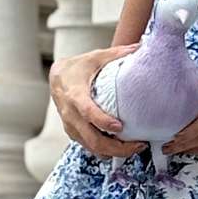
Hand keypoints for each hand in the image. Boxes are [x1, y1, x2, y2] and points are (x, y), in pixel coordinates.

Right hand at [48, 42, 148, 160]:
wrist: (57, 77)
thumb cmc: (79, 67)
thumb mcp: (95, 57)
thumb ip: (117, 53)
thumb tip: (140, 46)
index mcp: (75, 95)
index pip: (88, 112)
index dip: (103, 122)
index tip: (120, 127)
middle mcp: (70, 114)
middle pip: (92, 139)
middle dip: (116, 147)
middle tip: (138, 146)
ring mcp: (70, 126)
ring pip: (91, 147)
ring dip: (114, 152)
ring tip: (135, 148)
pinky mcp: (73, 133)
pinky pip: (89, 147)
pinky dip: (105, 151)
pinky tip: (122, 149)